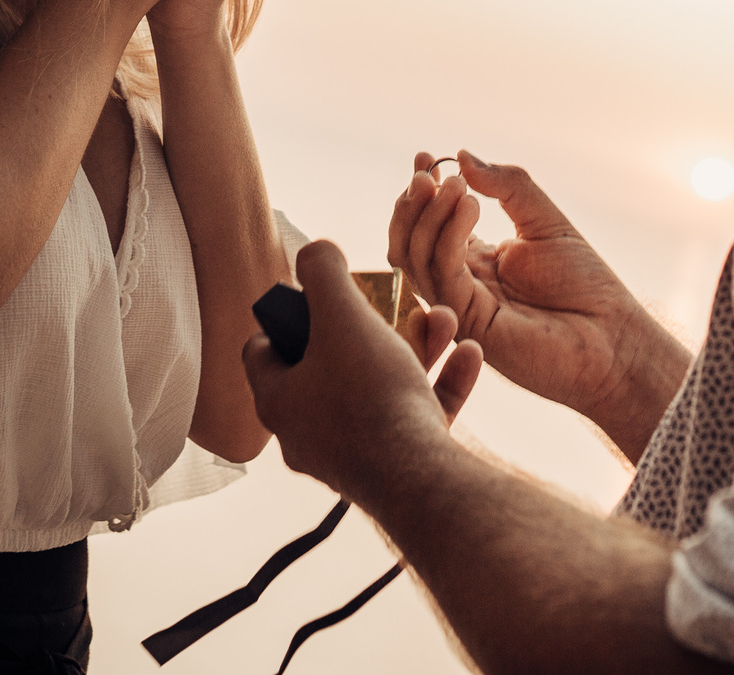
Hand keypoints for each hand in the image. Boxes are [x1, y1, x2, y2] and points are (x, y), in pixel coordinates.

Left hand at [242, 240, 482, 505]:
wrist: (419, 480)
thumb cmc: (369, 396)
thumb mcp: (340, 314)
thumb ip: (322, 273)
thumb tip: (315, 252)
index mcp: (279, 399)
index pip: (263, 349)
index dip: (288, 314)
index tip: (320, 296)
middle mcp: (309, 433)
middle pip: (331, 365)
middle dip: (370, 326)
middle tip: (394, 305)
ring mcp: (354, 454)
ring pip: (381, 387)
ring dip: (416, 347)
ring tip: (443, 319)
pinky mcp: (397, 468)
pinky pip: (417, 415)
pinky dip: (442, 382)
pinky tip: (470, 354)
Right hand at [389, 150, 688, 454]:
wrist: (613, 337)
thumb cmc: (586, 284)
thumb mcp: (545, 220)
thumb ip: (507, 186)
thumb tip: (463, 155)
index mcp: (475, 261)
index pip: (430, 225)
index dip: (422, 192)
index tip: (427, 157)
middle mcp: (460, 284)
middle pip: (408, 243)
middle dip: (411, 204)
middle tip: (426, 172)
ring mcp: (461, 305)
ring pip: (416, 258)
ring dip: (428, 215)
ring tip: (457, 186)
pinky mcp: (469, 322)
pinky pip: (444, 274)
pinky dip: (449, 235)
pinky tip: (470, 206)